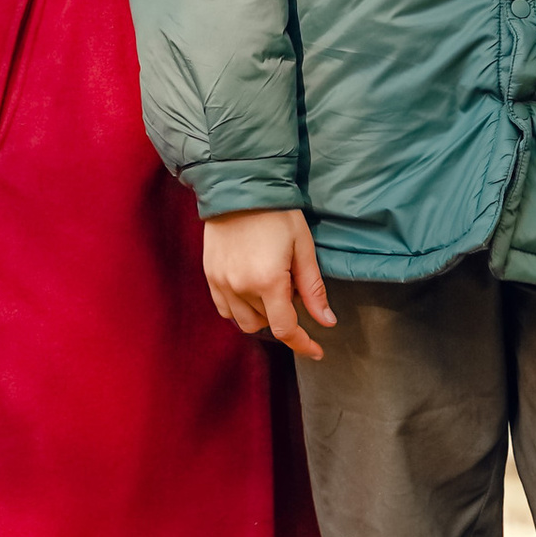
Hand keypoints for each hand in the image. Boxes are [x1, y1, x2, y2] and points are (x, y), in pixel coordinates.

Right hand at [203, 208, 334, 360]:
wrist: (239, 187)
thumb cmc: (277, 214)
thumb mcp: (303, 248)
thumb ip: (313, 289)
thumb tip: (326, 322)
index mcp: (268, 281)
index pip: (285, 329)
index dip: (302, 344)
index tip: (316, 350)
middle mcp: (241, 287)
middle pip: (265, 324)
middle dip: (283, 317)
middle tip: (291, 290)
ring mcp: (221, 282)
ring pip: (243, 321)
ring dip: (261, 315)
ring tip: (270, 290)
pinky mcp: (209, 275)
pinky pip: (224, 308)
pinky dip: (239, 308)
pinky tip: (250, 291)